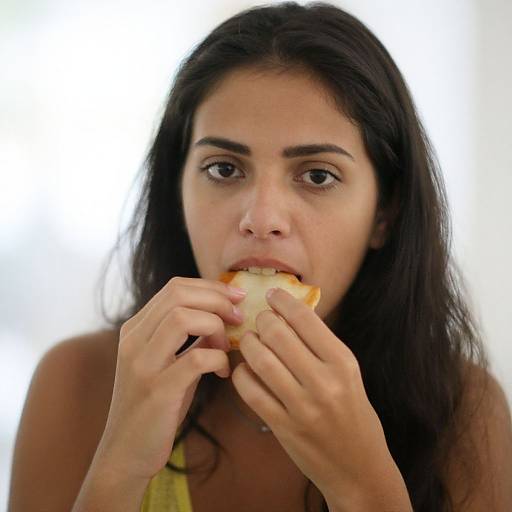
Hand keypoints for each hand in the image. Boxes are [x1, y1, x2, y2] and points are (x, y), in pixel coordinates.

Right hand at [95, 277, 244, 481]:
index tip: (237, 298)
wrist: (126, 452)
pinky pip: (196, 358)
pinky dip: (218, 358)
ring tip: (227, 346)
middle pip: (178, 295)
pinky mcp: (157, 391)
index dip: (211, 287)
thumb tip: (223, 314)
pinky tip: (223, 371)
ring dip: (216, 327)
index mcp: (135, 329)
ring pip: (183, 318)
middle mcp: (133, 340)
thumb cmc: (155, 405)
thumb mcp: (169, 362)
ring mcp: (142, 365)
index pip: (175, 287)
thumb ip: (190, 337)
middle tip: (238, 317)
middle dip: (217, 300)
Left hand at [231, 287, 410, 510]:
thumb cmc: (354, 414)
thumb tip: (289, 313)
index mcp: (343, 363)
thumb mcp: (349, 375)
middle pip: (278, 335)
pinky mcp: (283, 428)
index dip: (283, 302)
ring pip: (261, 360)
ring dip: (249, 344)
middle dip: (262, 320)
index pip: (306, 319)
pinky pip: (251, 391)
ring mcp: (302, 407)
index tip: (273, 295)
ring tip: (250, 340)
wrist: (360, 469)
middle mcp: (324, 382)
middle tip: (259, 319)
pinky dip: (243, 374)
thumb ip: (321, 346)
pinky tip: (246, 369)